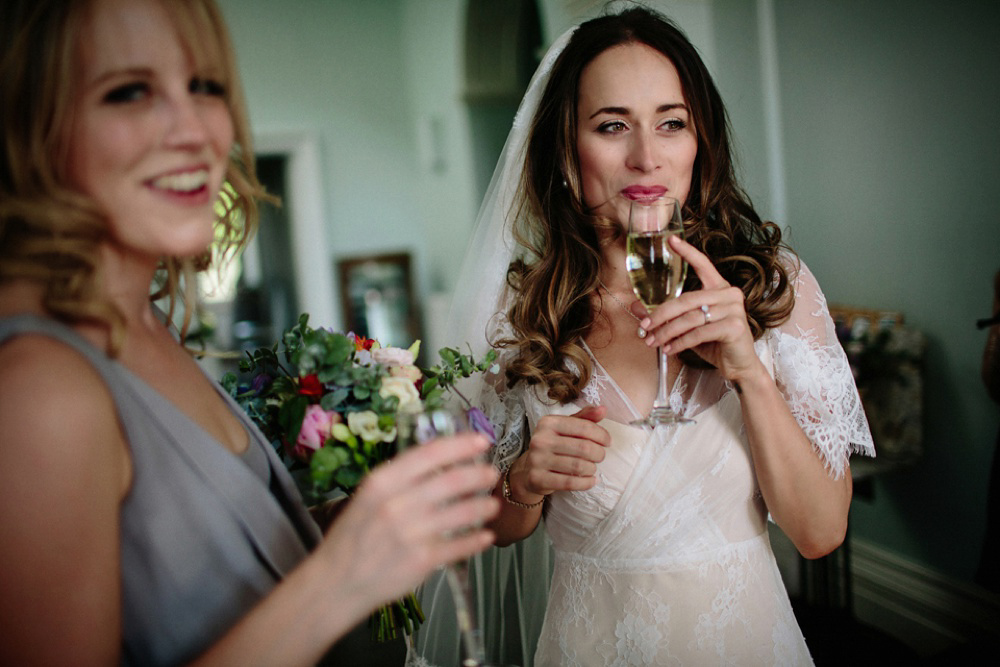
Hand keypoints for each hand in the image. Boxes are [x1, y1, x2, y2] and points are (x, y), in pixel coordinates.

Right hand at [319, 434, 498, 607]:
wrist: (336, 581)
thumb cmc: (354, 536)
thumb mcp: (368, 496)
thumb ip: (400, 479)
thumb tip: (440, 460)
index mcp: (381, 482)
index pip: (428, 454)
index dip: (460, 445)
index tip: (481, 440)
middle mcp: (396, 504)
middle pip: (450, 481)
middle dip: (478, 474)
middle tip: (491, 473)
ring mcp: (410, 533)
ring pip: (461, 513)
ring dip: (482, 506)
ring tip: (492, 505)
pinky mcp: (421, 560)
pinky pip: (459, 546)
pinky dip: (476, 540)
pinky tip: (486, 536)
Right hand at [508, 406, 609, 502]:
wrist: (528, 470)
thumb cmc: (552, 446)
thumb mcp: (565, 429)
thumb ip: (584, 418)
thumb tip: (603, 409)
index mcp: (548, 423)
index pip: (584, 427)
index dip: (601, 435)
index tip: (607, 442)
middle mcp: (541, 439)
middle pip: (584, 448)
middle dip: (599, 453)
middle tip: (600, 456)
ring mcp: (537, 460)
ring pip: (578, 466)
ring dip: (592, 469)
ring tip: (592, 468)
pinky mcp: (537, 479)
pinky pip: (570, 482)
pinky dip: (586, 483)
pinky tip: (591, 480)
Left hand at [638, 235, 762, 383]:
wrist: (738, 365)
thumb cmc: (714, 343)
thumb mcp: (687, 327)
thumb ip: (667, 316)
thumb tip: (637, 308)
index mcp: (719, 288)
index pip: (703, 265)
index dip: (687, 252)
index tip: (670, 240)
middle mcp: (729, 294)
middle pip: (686, 300)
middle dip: (661, 314)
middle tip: (645, 326)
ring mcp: (734, 309)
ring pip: (690, 318)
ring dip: (667, 332)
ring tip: (653, 341)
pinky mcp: (735, 327)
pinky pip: (699, 333)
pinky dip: (680, 342)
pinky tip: (669, 349)